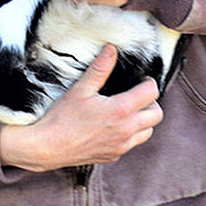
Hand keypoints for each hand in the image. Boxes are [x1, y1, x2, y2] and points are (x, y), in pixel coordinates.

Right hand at [0, 45, 161, 171]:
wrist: (49, 147)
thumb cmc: (63, 117)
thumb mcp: (81, 88)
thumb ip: (100, 68)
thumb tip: (111, 49)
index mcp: (121, 110)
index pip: (152, 93)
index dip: (148, 82)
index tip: (140, 79)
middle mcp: (126, 130)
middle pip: (157, 115)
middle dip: (151, 102)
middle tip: (137, 94)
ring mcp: (122, 146)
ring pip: (148, 132)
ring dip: (143, 120)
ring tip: (127, 110)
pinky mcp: (114, 156)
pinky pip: (132, 144)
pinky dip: (130, 134)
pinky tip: (114, 126)